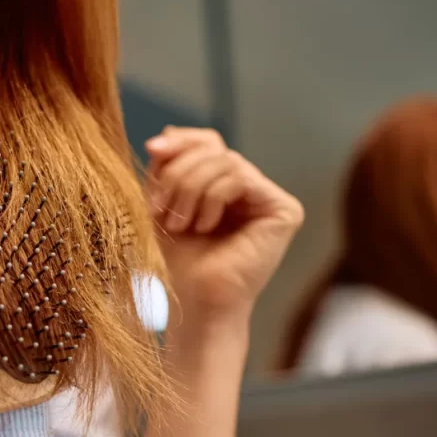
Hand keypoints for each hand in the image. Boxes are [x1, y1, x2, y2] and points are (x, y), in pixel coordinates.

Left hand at [145, 126, 303, 327]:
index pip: (208, 143)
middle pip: (215, 149)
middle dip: (179, 173)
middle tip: (160, 208)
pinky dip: (213, 197)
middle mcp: (251, 190)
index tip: (152, 150)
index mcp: (224, 187)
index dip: (181, 141)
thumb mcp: (162, 205)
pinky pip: (241, 178)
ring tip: (179, 222)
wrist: (192, 303)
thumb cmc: (176, 262)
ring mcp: (270, 200)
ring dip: (190, 188)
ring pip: (226, 161)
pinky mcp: (284, 211)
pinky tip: (204, 226)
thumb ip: (167, 168)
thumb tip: (166, 132)